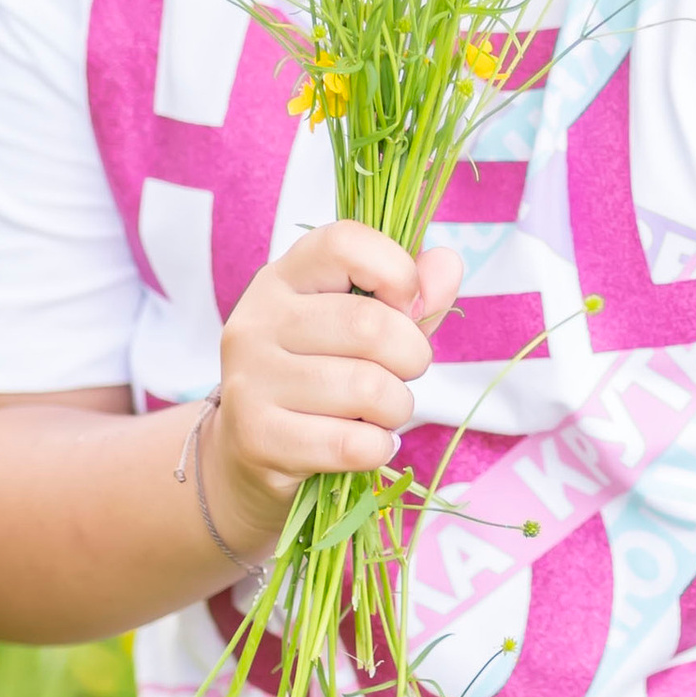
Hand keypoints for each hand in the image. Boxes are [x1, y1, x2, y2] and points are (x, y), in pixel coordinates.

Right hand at [208, 224, 462, 562]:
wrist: (252, 453)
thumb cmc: (323, 375)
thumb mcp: (366, 323)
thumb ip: (411, 293)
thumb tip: (446, 264)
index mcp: (284, 278)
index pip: (344, 243)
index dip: (396, 271)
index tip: (408, 305)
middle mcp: (257, 321)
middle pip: (368, 325)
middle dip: (412, 356)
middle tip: (405, 373)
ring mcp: (250, 379)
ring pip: (367, 388)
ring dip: (397, 408)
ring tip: (381, 413)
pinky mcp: (257, 437)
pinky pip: (352, 443)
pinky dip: (378, 448)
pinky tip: (366, 444)